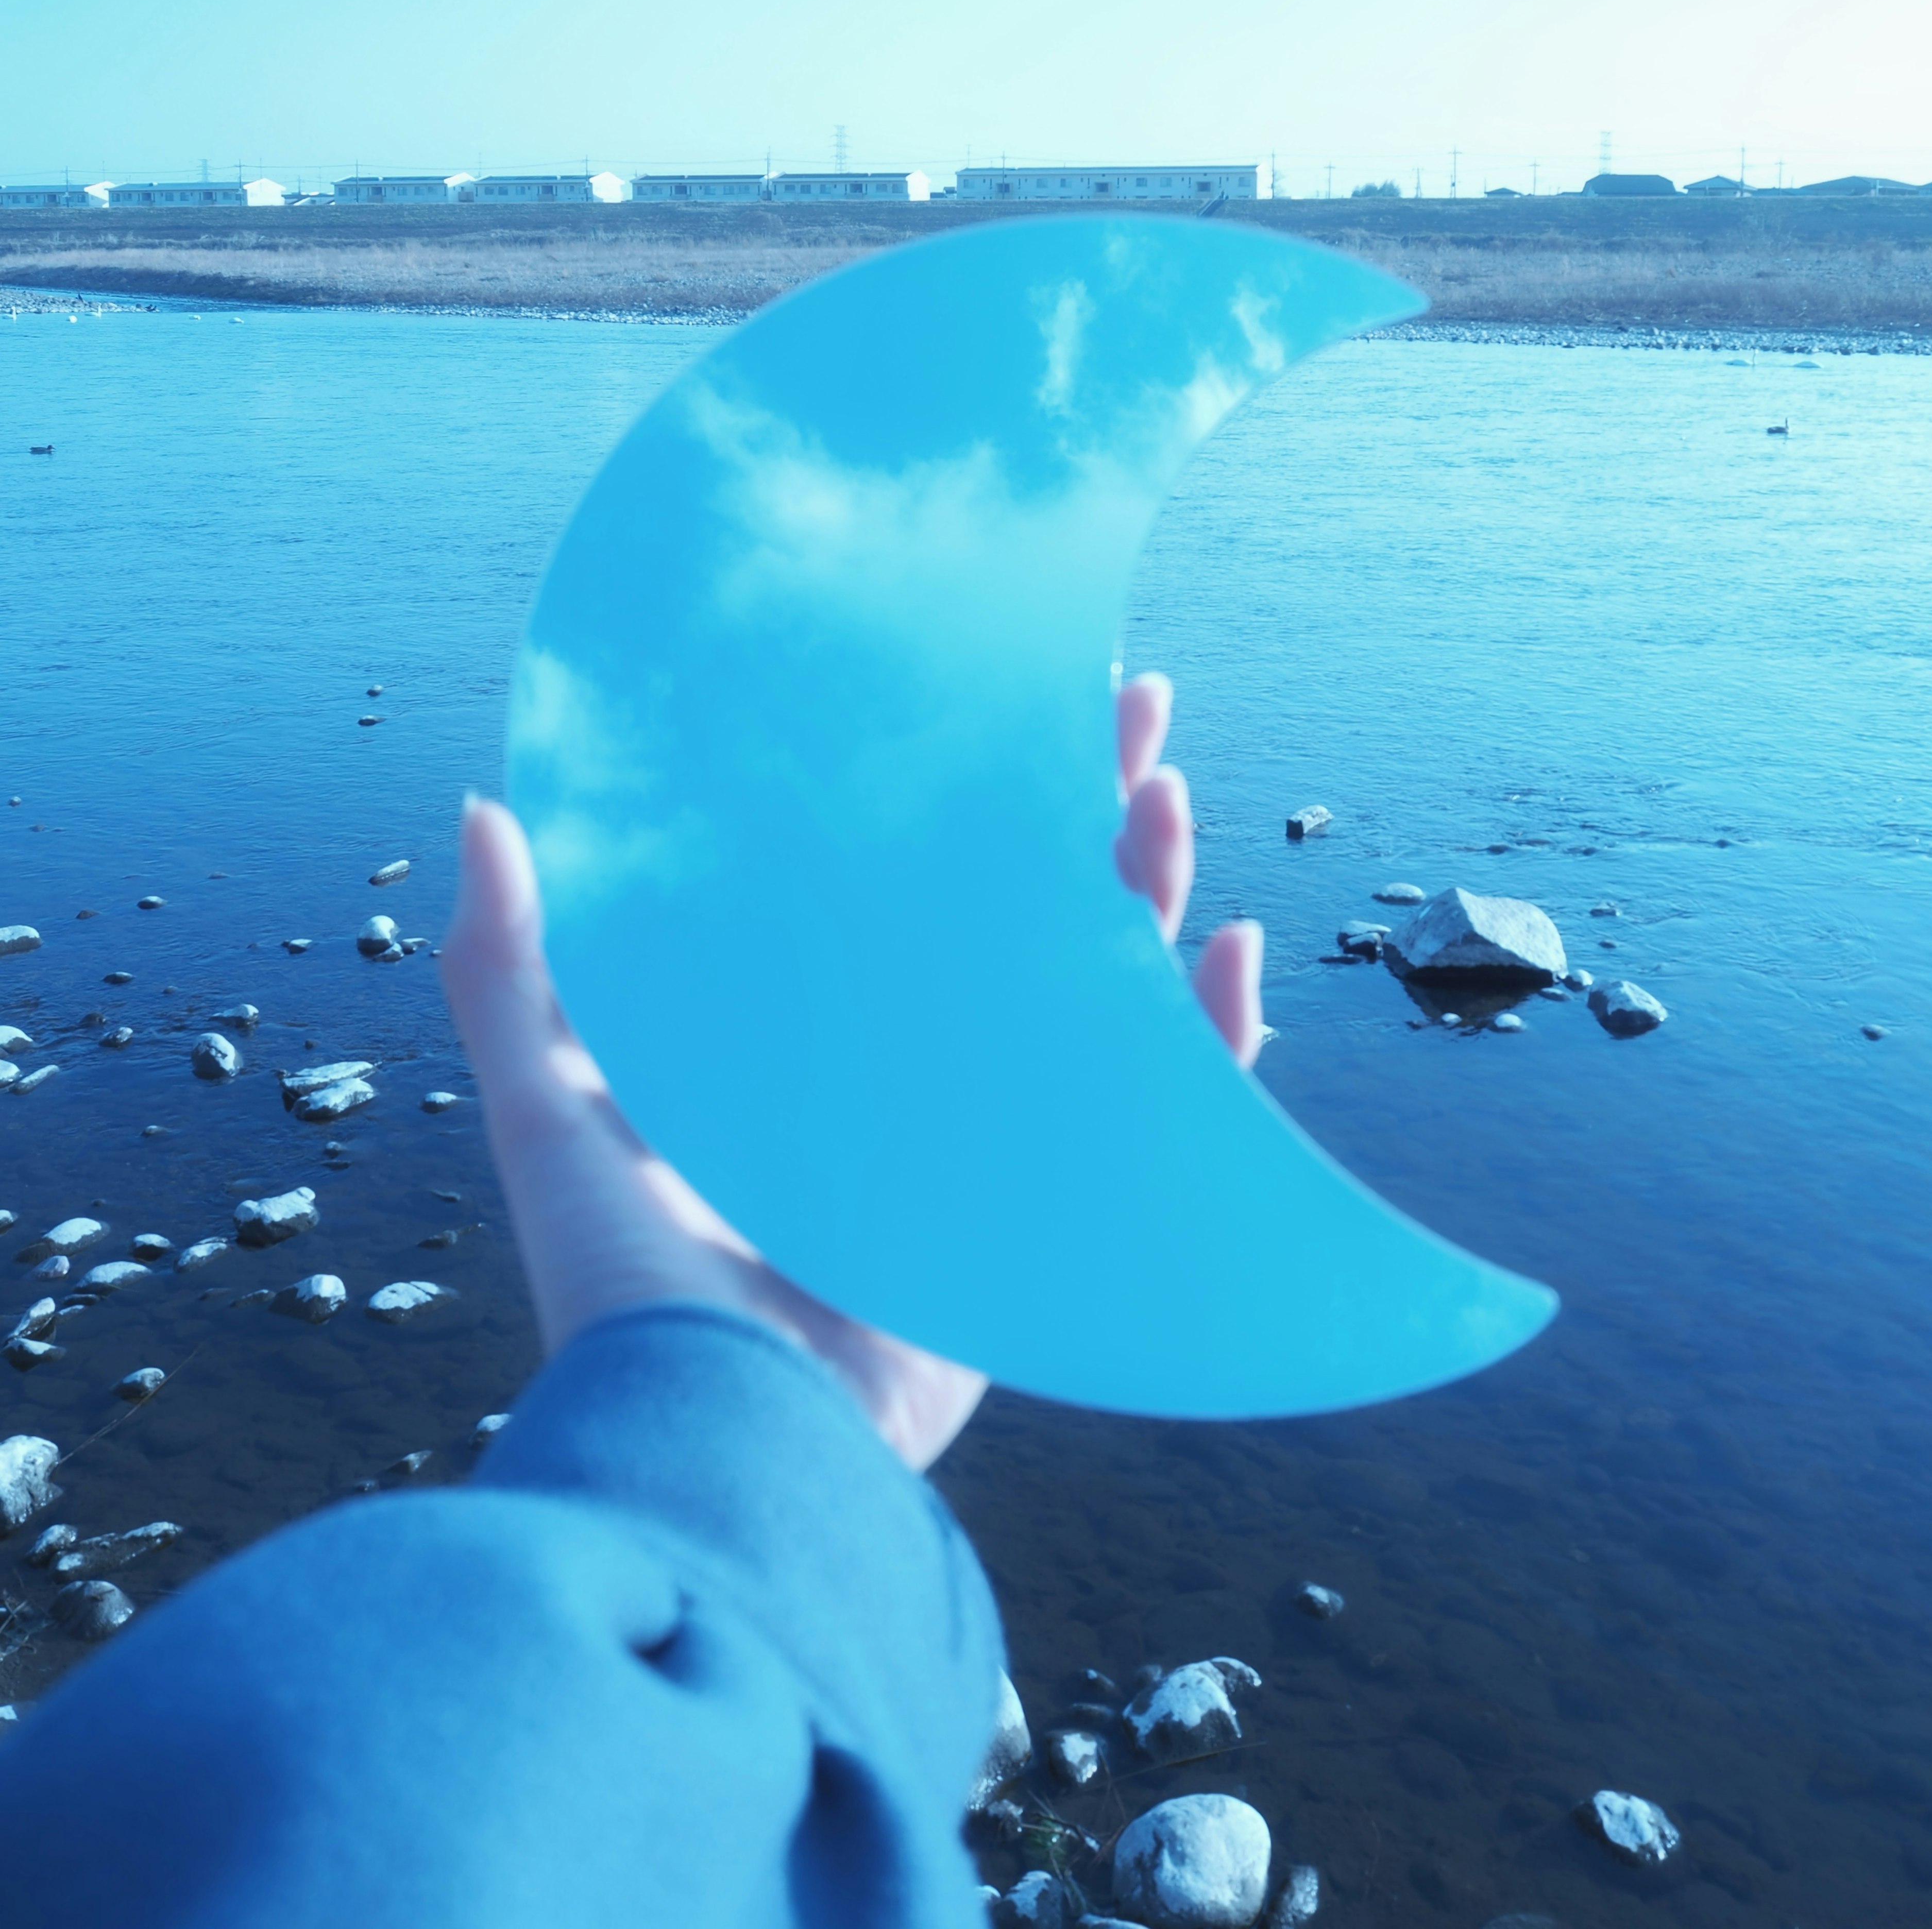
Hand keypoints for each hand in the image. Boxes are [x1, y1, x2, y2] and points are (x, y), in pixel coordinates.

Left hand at [442, 672, 1263, 1470]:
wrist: (726, 1454)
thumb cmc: (631, 1294)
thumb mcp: (550, 1111)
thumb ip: (508, 973)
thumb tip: (486, 810)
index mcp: (803, 1047)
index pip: (895, 885)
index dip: (947, 792)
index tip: (985, 693)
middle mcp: (903, 1082)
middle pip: (1016, 914)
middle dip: (1077, 809)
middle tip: (1126, 704)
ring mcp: (987, 1147)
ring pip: (1099, 992)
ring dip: (1146, 889)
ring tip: (1167, 794)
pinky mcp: (1053, 1222)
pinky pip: (1159, 1115)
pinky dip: (1213, 1041)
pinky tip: (1228, 956)